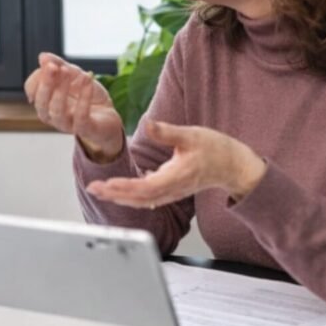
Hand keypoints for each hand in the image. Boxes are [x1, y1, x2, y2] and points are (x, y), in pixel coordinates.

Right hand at [24, 52, 124, 162]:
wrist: (108, 114)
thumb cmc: (86, 95)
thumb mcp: (74, 75)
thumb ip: (59, 65)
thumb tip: (43, 56)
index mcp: (45, 102)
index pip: (31, 90)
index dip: (39, 76)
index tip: (51, 63)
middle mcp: (52, 115)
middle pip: (41, 102)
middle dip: (46, 83)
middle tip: (53, 67)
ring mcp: (68, 124)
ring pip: (57, 111)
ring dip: (61, 90)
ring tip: (69, 72)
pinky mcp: (85, 129)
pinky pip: (81, 116)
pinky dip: (84, 98)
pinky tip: (88, 81)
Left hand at [86, 120, 266, 207]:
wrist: (233, 166)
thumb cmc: (216, 149)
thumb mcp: (192, 134)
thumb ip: (167, 132)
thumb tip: (148, 124)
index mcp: (176, 176)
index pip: (146, 187)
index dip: (125, 187)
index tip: (107, 183)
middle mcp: (172, 189)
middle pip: (139, 197)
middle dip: (114, 194)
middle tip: (92, 188)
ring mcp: (171, 192)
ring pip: (141, 200)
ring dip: (119, 196)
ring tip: (99, 189)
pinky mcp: (171, 191)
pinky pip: (147, 198)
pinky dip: (131, 196)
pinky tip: (118, 190)